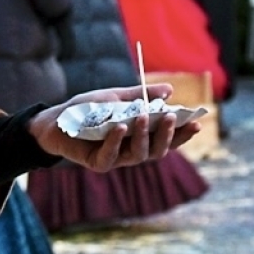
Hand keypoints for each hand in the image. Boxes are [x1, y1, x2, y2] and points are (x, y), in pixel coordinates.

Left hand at [29, 84, 196, 171]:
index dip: (183, 134)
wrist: (56, 119)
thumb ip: (142, 95)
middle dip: (168, 136)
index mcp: (140, 137)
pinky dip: (117, 141)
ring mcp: (116, 159)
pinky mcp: (98, 163)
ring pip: (138, 155)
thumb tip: (169, 90)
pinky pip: (112, 155)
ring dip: (145, 136)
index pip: (167, 139)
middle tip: (173, 117)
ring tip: (145, 116)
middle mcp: (131, 151)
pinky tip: (121, 127)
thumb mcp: (117, 96)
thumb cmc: (88, 109)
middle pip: (157, 151)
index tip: (197, 122)